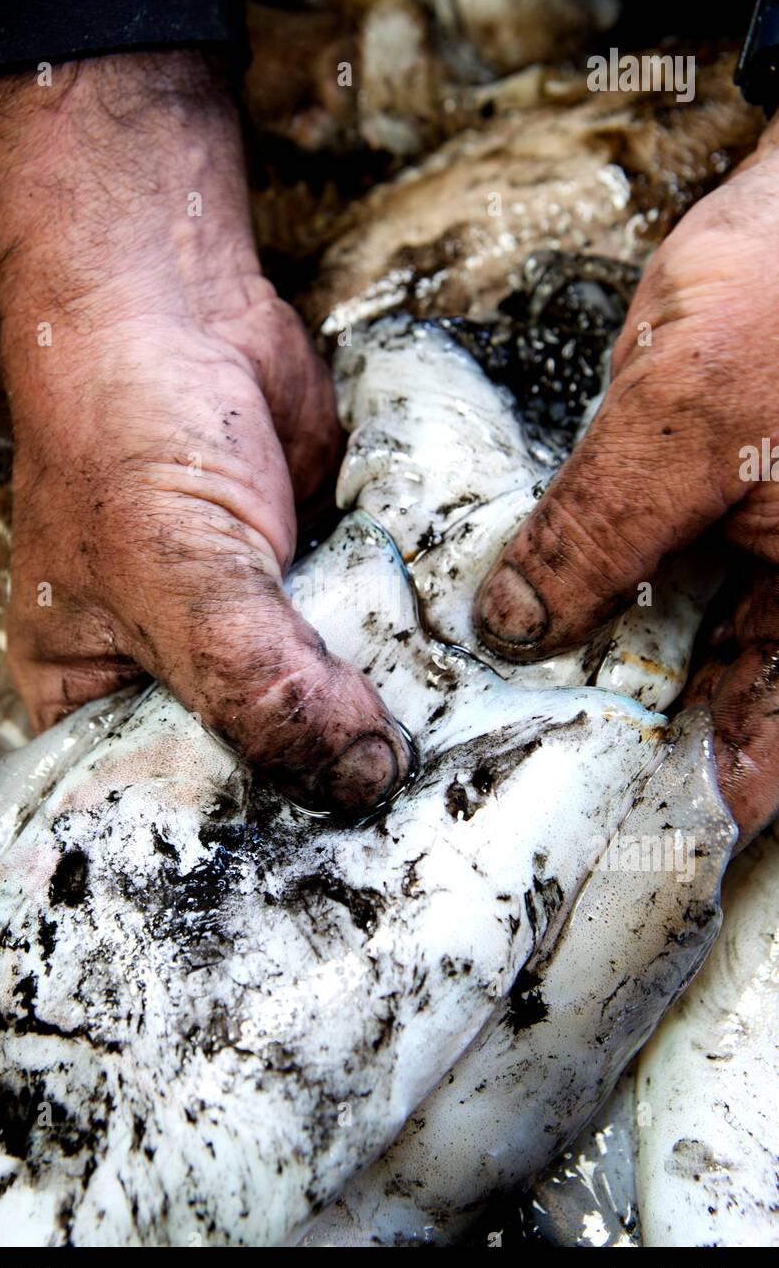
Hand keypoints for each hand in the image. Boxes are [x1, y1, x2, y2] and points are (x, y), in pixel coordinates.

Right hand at [0, 51, 410, 813]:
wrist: (175, 307)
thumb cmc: (124, 432)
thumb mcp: (178, 575)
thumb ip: (261, 681)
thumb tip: (362, 776)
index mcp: (103, 706)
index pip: (176, 817)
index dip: (248, 856)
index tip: (336, 888)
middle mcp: (183, 683)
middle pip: (268, 774)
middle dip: (334, 795)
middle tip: (422, 845)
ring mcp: (261, 638)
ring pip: (334, 713)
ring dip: (391, 728)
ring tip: (463, 784)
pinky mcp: (325, 589)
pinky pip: (377, 646)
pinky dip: (419, 661)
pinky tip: (474, 697)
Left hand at [475, 113, 778, 844]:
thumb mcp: (684, 419)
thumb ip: (597, 537)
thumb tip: (515, 628)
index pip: (773, 744)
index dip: (700, 806)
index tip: (617, 848)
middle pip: (735, 695)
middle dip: (641, 736)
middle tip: (541, 785)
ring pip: (696, 631)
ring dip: (615, 662)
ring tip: (522, 708)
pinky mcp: (744, 489)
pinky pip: (677, 560)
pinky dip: (617, 585)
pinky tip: (550, 607)